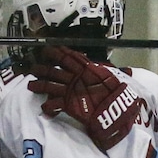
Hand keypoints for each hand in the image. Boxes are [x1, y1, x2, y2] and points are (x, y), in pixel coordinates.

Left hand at [27, 45, 142, 150]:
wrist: (116, 109)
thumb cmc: (117, 93)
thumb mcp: (115, 78)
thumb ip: (113, 72)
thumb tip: (127, 70)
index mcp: (86, 68)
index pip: (68, 56)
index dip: (57, 52)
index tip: (48, 49)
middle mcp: (75, 76)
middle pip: (54, 70)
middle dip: (43, 68)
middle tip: (34, 67)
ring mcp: (70, 90)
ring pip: (49, 85)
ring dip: (39, 85)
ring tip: (30, 85)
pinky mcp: (68, 104)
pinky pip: (53, 104)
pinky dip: (48, 106)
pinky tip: (44, 107)